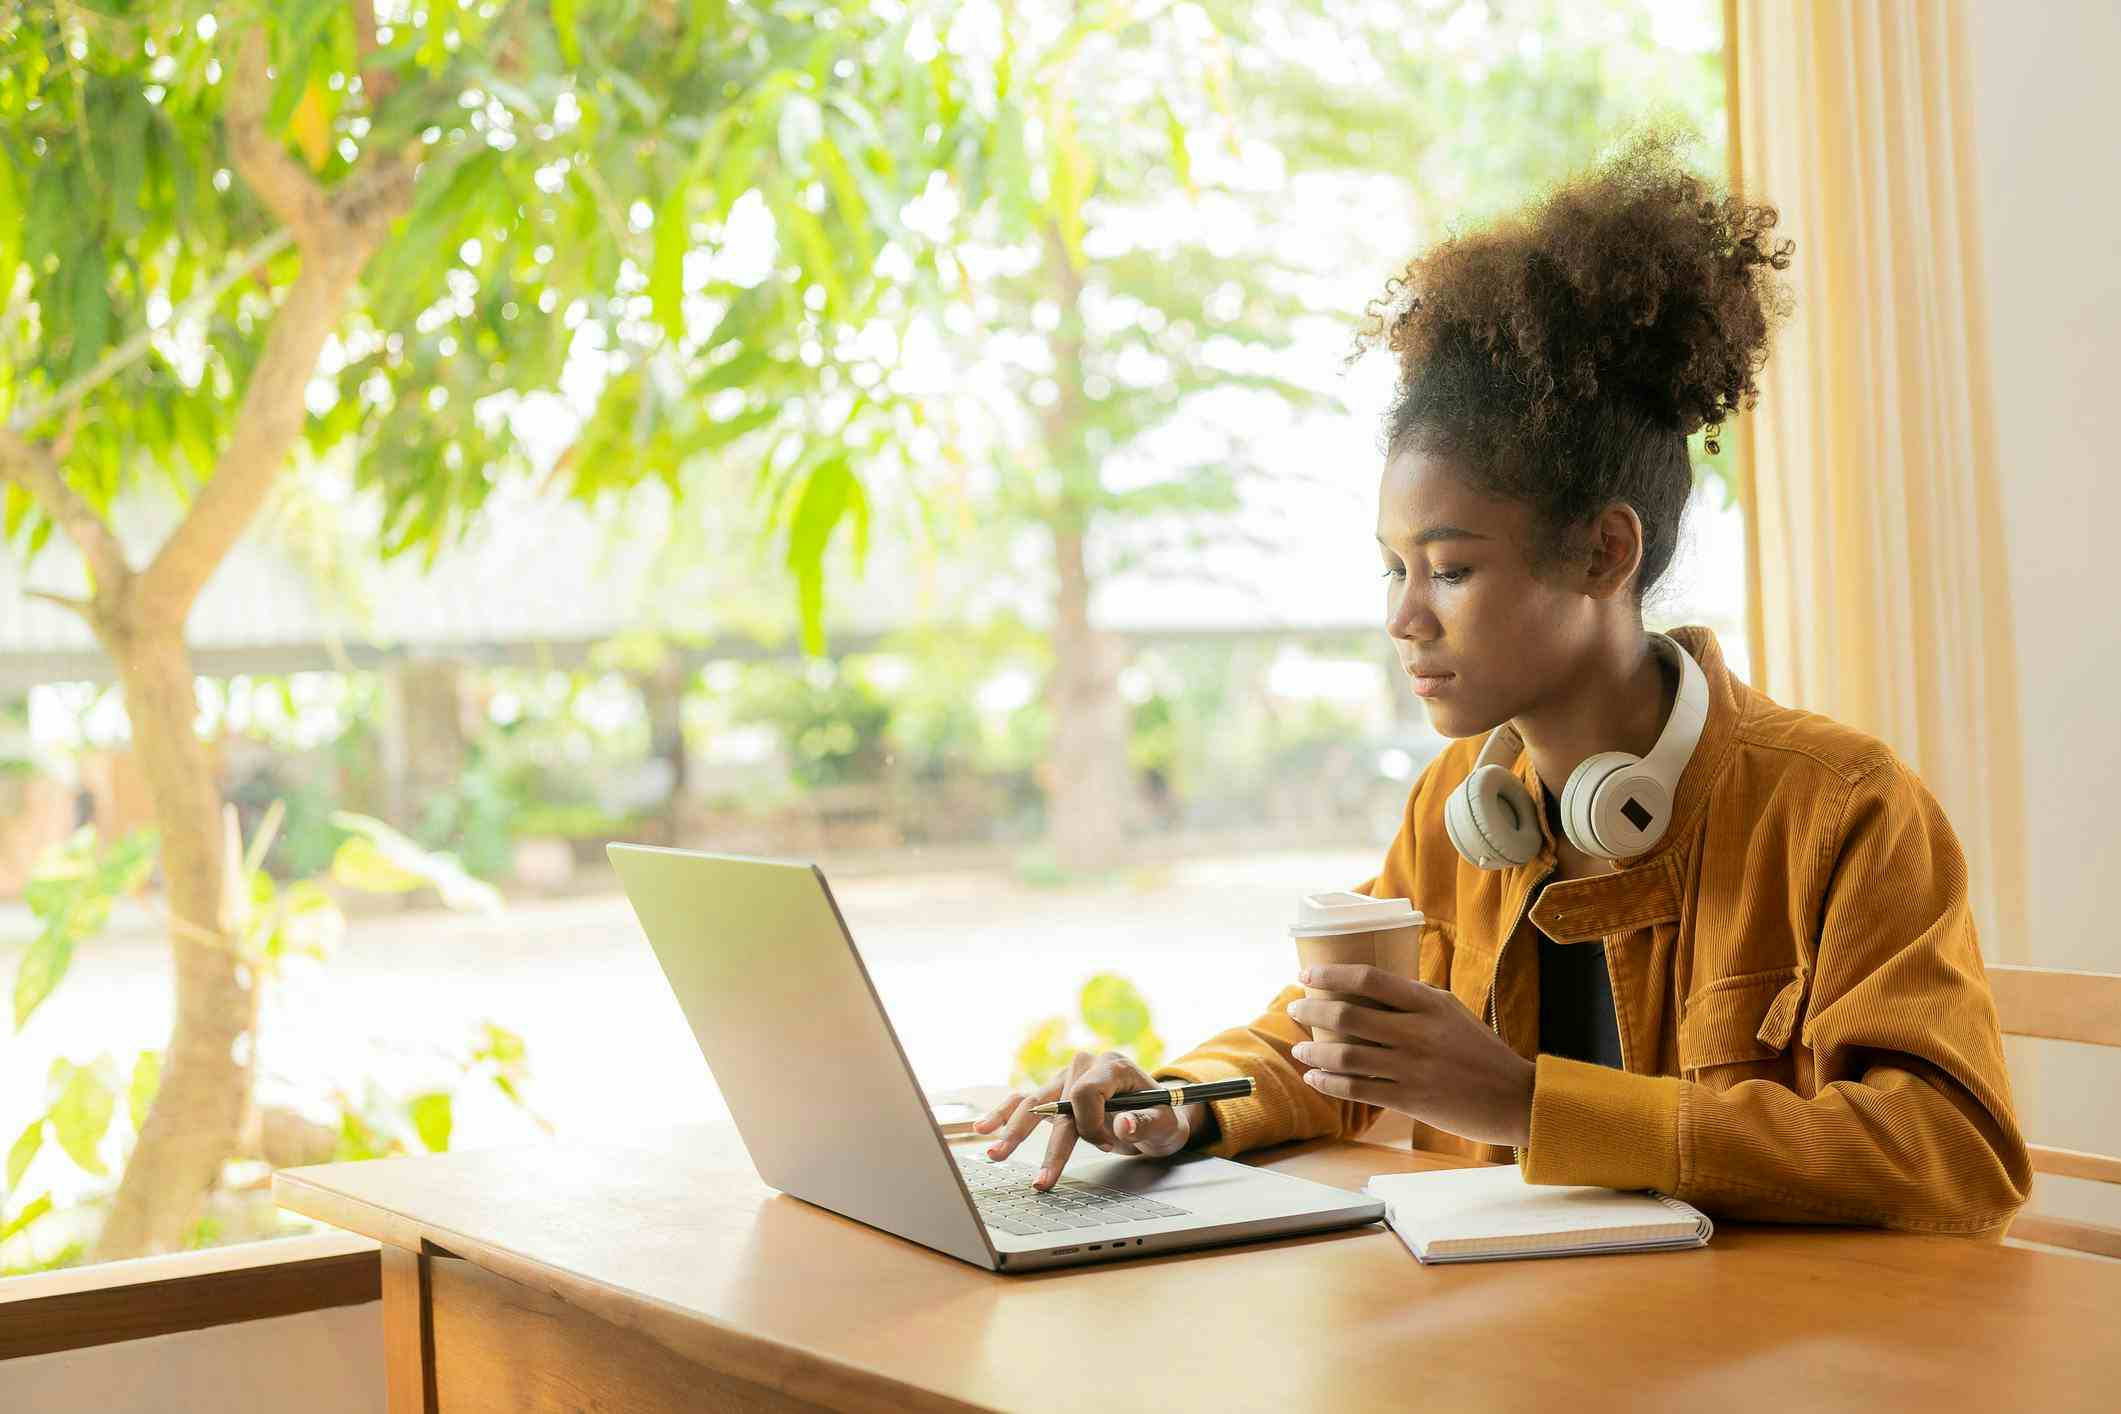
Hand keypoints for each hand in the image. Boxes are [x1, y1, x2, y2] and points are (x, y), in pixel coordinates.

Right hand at [970, 1051, 1193, 1190]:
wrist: (1155, 1113)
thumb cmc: (1161, 1116)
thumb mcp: (1164, 1122)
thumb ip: (1145, 1122)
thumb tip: (1124, 1127)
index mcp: (1112, 1066)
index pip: (1085, 1093)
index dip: (1091, 1124)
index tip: (1107, 1143)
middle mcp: (1083, 1066)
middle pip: (1053, 1103)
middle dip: (1043, 1142)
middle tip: (1040, 1179)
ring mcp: (1064, 1079)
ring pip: (1032, 1103)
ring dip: (1013, 1131)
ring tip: (996, 1154)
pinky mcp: (1052, 1093)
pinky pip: (1023, 1101)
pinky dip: (1003, 1114)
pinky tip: (984, 1128)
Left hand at [1285, 964, 1535, 1147]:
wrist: (1515, 1098)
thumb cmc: (1480, 1051)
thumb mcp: (1452, 1011)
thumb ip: (1414, 998)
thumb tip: (1370, 987)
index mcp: (1429, 1004)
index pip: (1369, 980)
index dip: (1331, 974)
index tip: (1306, 973)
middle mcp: (1418, 1032)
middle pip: (1349, 1016)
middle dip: (1312, 1010)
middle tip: (1294, 1008)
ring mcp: (1413, 1068)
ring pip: (1347, 1055)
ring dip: (1315, 1051)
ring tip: (1299, 1048)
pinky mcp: (1411, 1100)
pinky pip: (1358, 1089)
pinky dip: (1329, 1082)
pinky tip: (1314, 1078)